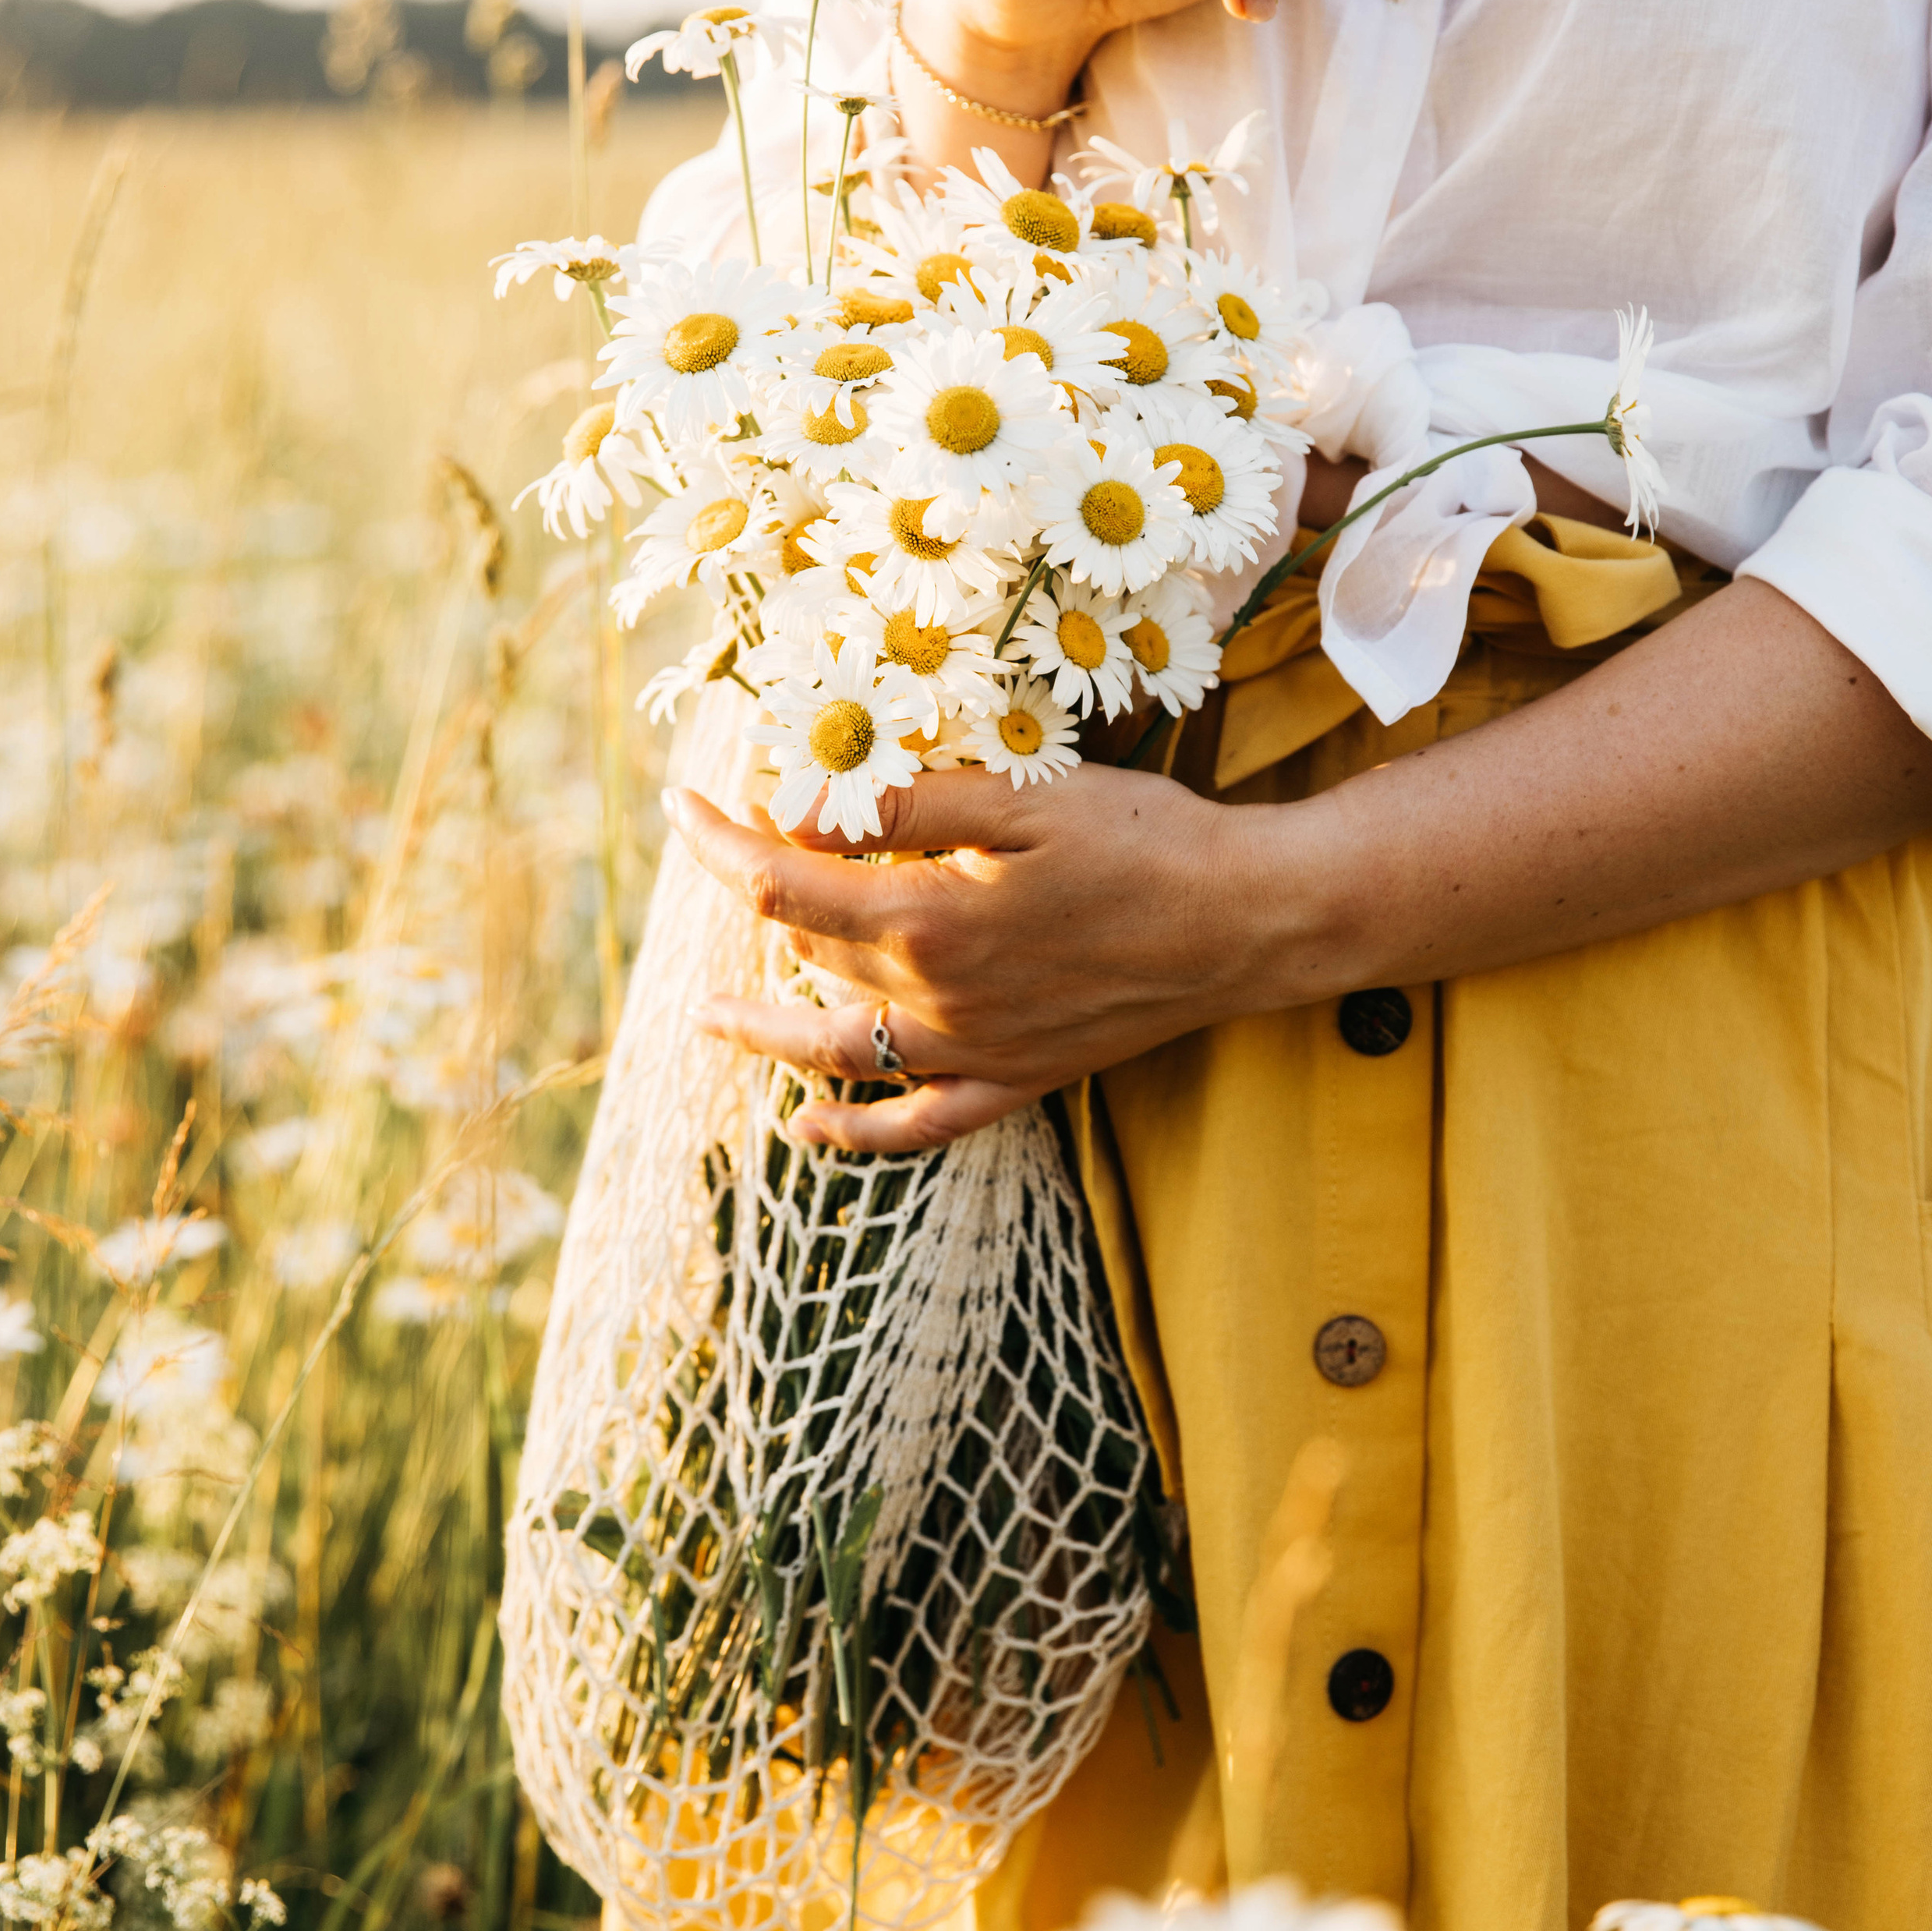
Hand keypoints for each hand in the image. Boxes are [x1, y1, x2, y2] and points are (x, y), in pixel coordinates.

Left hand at [667, 762, 1306, 1154]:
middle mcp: (936, 998)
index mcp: (928, 917)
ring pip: (839, 1046)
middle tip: (731, 847)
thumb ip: (908, 804)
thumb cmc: (1147, 841)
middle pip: (810, 947)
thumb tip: (801, 810)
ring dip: (765, 1032)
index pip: (781, 880)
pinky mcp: (1019, 1078)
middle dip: (757, 895)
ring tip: (710, 1017)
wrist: (1249, 922)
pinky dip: (856, 1132)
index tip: (682, 800)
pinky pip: (919, 1123)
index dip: (718, 840)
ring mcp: (975, 1050)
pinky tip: (811, 1127)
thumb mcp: (1026, 797)